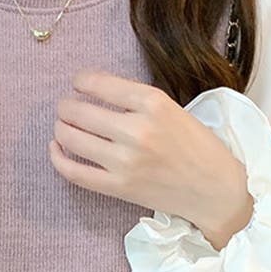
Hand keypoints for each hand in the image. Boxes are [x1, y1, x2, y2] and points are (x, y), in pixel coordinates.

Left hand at [49, 68, 254, 250]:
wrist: (214, 191)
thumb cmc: (198, 147)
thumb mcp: (174, 110)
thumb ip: (139, 101)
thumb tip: (98, 91)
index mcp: (153, 104)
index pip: (100, 84)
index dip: (81, 81)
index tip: (77, 82)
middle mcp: (137, 130)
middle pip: (80, 111)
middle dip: (66, 106)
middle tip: (66, 106)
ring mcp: (125, 162)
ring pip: (72, 138)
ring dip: (60, 128)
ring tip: (62, 125)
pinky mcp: (118, 187)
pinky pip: (75, 172)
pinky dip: (58, 159)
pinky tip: (55, 148)